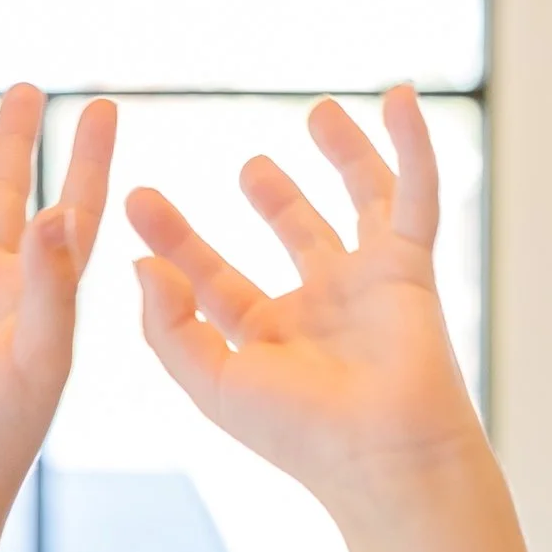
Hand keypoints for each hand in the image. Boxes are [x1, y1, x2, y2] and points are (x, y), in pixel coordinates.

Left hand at [129, 89, 479, 512]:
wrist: (382, 454)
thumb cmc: (300, 433)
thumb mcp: (213, 383)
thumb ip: (168, 327)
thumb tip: (140, 266)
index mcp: (265, 340)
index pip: (212, 278)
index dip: (176, 238)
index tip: (139, 197)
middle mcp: (317, 308)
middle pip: (293, 236)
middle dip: (272, 198)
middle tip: (246, 166)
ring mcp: (366, 285)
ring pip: (356, 203)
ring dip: (342, 157)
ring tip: (319, 113)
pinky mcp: (409, 268)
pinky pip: (413, 193)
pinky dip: (411, 144)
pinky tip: (398, 97)